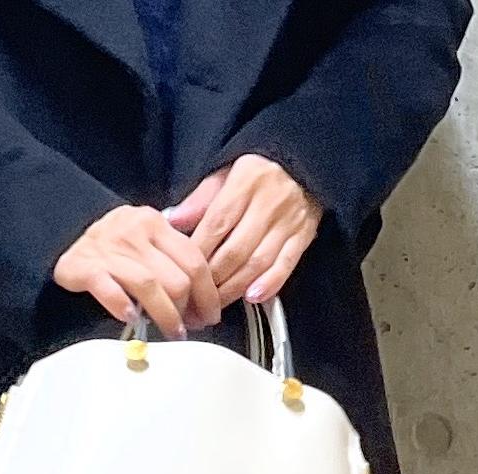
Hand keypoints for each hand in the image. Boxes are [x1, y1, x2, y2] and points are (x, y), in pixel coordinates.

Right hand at [53, 204, 220, 338]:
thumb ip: (173, 256)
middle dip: (188, 310)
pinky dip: (123, 306)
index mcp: (155, 222)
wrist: (57, 233)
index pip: (194, 260)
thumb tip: (205, 297)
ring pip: (150, 287)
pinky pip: (110, 290)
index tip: (210, 315)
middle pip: (176, 277)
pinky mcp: (83, 267)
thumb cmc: (113, 246)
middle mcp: (133, 231)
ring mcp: (108, 249)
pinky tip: (132, 318)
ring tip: (171, 333)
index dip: (208, 294)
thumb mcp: (146, 237)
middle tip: (188, 328)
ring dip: (166, 316)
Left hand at [166, 154, 323, 307]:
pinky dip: (269, 284)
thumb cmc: (260, 171)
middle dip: (212, 279)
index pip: (216, 225)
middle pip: (235, 250)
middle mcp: (269, 202)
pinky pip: (286, 265)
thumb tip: (173, 220)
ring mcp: (289, 221)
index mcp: (246, 182)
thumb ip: (201, 200)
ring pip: (258, 263)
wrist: (304, 165)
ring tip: (216, 303)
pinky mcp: (304, 235)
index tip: (183, 272)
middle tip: (196, 297)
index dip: (198, 253)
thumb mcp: (226, 174)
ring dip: (235, 288)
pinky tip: (252, 297)